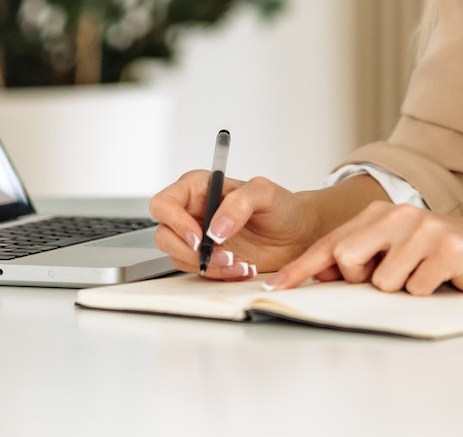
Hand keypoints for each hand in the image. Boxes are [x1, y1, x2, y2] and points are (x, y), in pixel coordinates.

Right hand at [148, 172, 326, 280]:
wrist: (297, 234)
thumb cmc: (281, 206)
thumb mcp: (265, 193)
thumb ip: (239, 203)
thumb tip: (215, 228)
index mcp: (198, 187)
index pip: (164, 204)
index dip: (175, 222)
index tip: (200, 237)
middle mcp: (193, 212)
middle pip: (164, 235)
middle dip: (190, 250)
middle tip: (222, 254)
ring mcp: (198, 238)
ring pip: (180, 257)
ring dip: (209, 266)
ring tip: (239, 262)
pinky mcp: (208, 259)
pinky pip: (199, 272)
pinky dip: (220, 275)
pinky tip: (243, 268)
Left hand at [267, 203, 462, 294]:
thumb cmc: (437, 254)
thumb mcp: (394, 249)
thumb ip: (360, 256)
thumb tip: (320, 274)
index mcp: (378, 214)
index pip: (331, 243)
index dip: (302, 268)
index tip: (276, 287)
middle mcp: (397, 215)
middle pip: (348, 256)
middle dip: (361, 278)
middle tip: (388, 277)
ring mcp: (423, 230)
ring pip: (383, 281)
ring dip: (400, 289)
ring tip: (421, 277)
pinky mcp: (447, 249)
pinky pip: (416, 288)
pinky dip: (425, 292)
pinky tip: (440, 279)